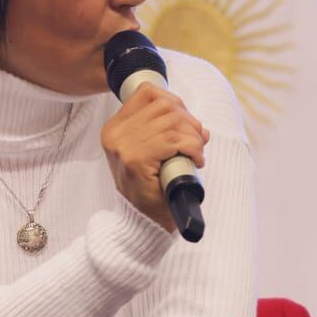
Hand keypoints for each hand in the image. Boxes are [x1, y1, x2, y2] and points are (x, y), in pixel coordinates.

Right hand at [100, 83, 209, 232]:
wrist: (142, 223)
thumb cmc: (151, 189)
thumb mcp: (155, 154)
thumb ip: (168, 133)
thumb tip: (201, 126)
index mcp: (115, 128)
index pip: (147, 92)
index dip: (175, 102)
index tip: (186, 123)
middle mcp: (115, 134)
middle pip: (165, 105)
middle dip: (190, 121)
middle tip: (196, 142)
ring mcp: (123, 146)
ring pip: (173, 121)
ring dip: (194, 136)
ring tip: (196, 153)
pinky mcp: (136, 159)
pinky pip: (175, 140)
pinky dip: (193, 148)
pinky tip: (195, 160)